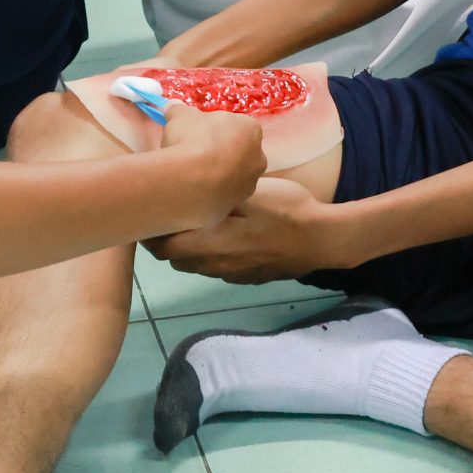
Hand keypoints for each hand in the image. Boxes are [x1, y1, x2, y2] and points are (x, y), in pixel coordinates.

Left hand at [148, 177, 346, 282]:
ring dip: (186, 248)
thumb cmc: (286, 210)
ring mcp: (231, 275)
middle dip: (165, 240)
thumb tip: (185, 194)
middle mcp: (216, 266)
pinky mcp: (245, 278)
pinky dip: (208, 254)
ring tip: (192, 221)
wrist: (322, 240)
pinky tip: (222, 234)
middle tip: (168, 212)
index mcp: (212, 244)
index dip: (150, 233)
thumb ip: (215, 200)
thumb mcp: (250, 194)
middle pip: (175, 260)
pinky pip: (215, 268)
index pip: (163, 248)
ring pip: (194, 266)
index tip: (151, 212)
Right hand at [155, 101, 266, 225]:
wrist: (191, 182)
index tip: (196, 135)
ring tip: (190, 175)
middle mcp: (258, 156)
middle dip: (217, 154)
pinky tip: (192, 190)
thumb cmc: (191, 141)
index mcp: (250, 128)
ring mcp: (250, 183)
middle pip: (236, 152)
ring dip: (215, 175)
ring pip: (231, 176)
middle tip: (193, 155)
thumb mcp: (180, 117)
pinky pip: (222, 195)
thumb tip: (172, 106)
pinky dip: (210, 193)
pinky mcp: (237, 204)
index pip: (233, 126)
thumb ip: (178, 111)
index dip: (213, 130)